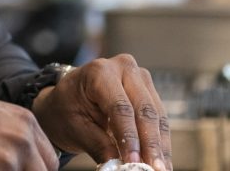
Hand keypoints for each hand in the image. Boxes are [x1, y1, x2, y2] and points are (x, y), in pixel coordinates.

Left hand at [31, 54, 171, 170]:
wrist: (69, 97)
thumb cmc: (67, 109)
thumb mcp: (76, 128)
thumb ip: (99, 146)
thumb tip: (119, 167)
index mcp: (99, 72)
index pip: (120, 107)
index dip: (130, 137)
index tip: (134, 162)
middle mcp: (123, 68)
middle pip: (144, 110)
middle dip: (150, 144)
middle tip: (154, 170)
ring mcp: (139, 77)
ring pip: (157, 115)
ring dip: (160, 146)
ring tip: (161, 169)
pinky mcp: (148, 90)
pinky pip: (159, 118)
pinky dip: (161, 141)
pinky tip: (162, 161)